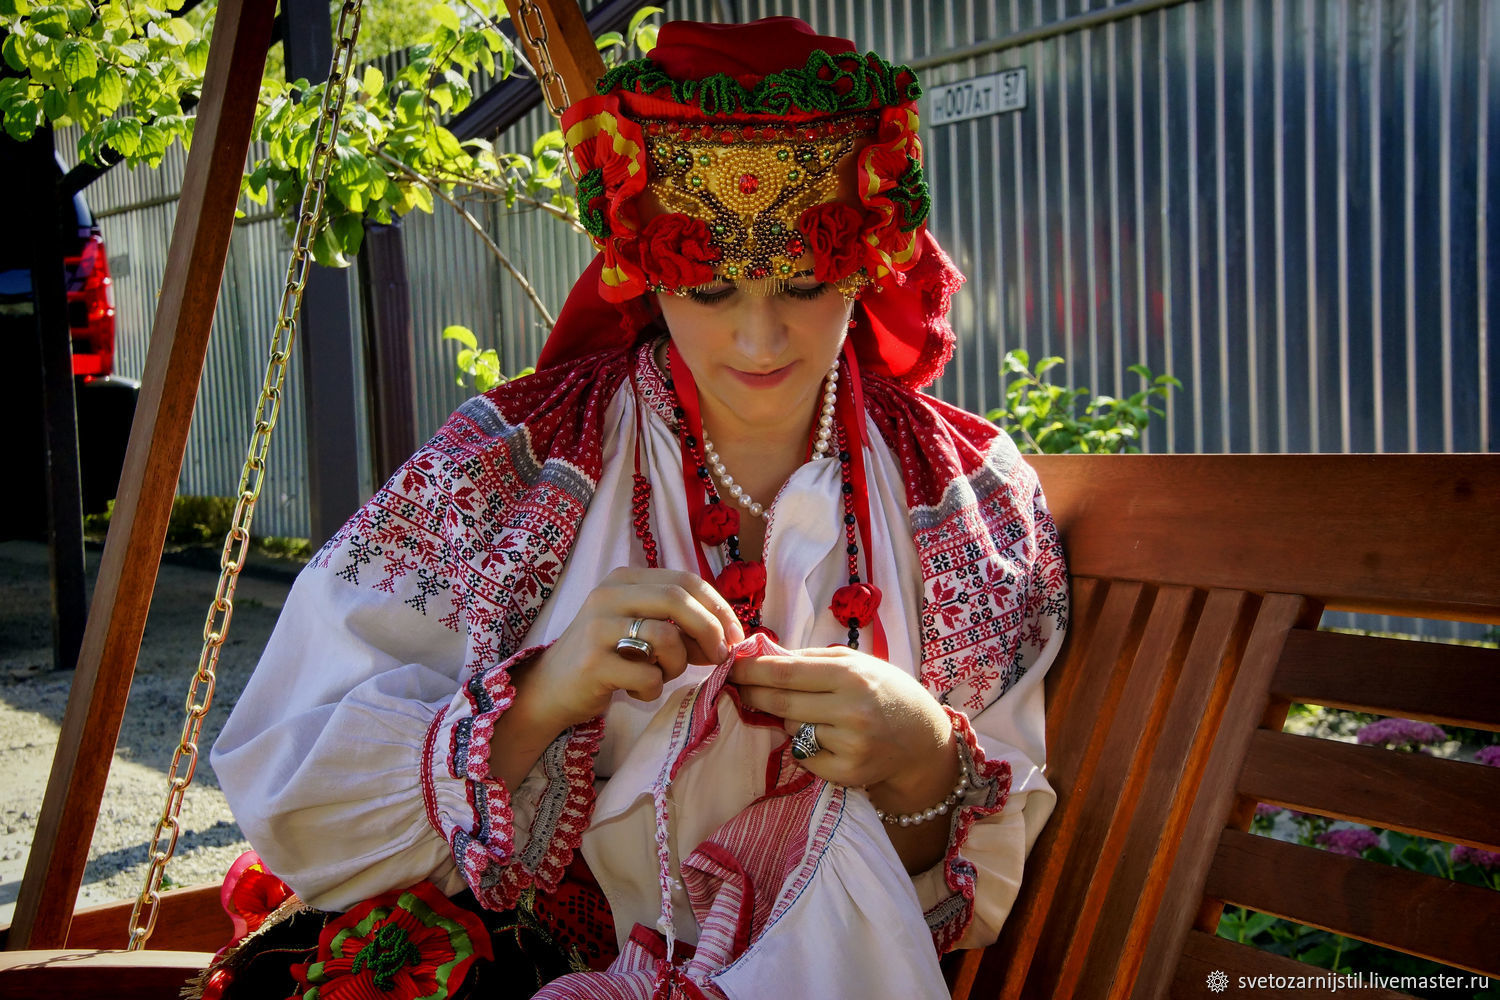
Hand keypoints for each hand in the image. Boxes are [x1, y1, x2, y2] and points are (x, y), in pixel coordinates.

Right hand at [517, 567, 745, 734]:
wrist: (550, 689)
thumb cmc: (604, 658)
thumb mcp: (640, 632)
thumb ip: (679, 628)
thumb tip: (729, 638)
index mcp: (624, 579)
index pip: (685, 580)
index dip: (718, 607)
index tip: (735, 635)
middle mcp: (608, 595)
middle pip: (678, 599)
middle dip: (710, 630)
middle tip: (720, 658)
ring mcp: (597, 627)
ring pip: (666, 639)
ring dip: (678, 665)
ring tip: (661, 675)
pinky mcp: (593, 663)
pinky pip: (648, 676)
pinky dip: (653, 690)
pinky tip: (636, 692)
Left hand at [728, 647, 957, 810]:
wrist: (923, 739)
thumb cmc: (886, 692)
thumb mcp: (858, 662)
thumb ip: (813, 659)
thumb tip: (766, 655)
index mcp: (851, 675)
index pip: (786, 672)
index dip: (752, 669)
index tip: (730, 665)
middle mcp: (850, 710)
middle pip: (780, 702)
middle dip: (752, 693)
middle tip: (735, 686)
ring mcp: (849, 745)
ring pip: (791, 728)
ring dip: (785, 718)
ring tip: (806, 711)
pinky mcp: (847, 773)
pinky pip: (804, 756)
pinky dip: (803, 745)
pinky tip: (822, 737)